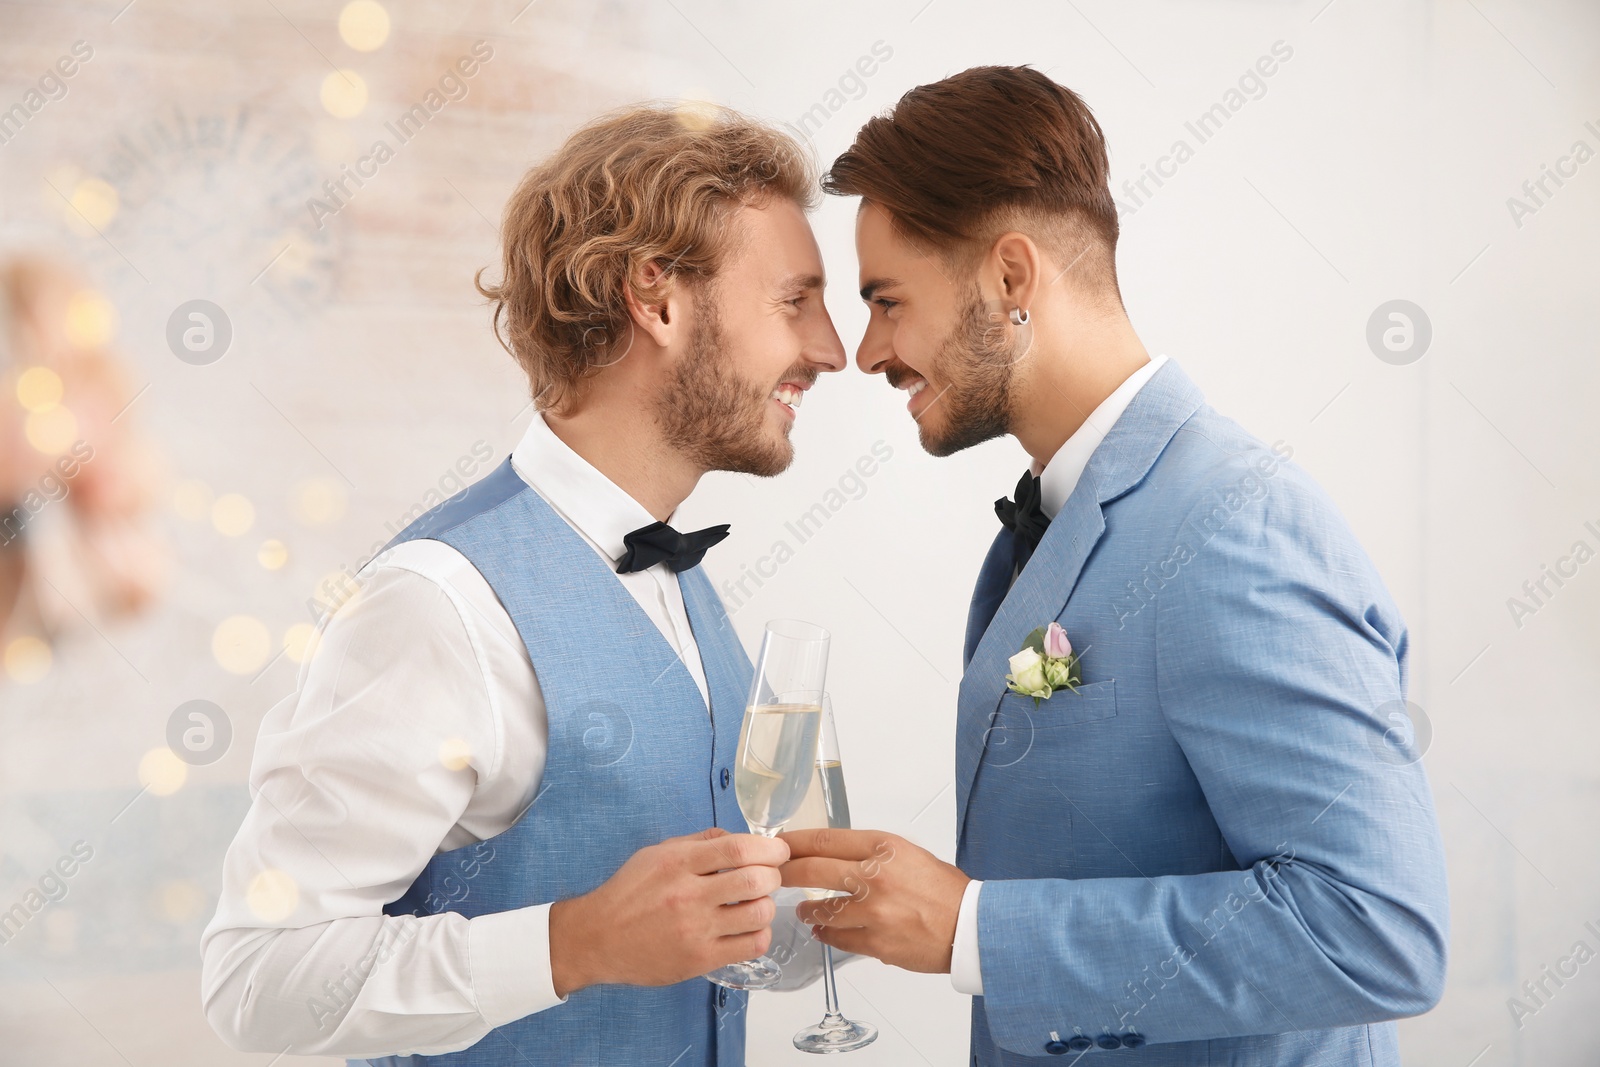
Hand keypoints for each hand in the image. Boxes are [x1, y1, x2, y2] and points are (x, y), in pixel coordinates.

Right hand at [549, 827, 787, 995]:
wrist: (596, 939)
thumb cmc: (628, 893)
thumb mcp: (656, 853)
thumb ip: (698, 842)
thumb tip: (736, 837)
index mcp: (678, 863)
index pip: (738, 849)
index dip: (769, 849)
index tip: (778, 851)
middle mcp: (688, 895)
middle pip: (755, 880)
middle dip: (772, 875)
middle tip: (768, 877)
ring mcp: (695, 930)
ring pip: (758, 914)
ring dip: (766, 905)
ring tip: (755, 904)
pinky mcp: (699, 959)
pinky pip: (750, 946)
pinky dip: (760, 934)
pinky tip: (748, 928)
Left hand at [778, 828, 969, 973]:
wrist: (970, 926)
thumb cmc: (945, 890)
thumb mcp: (909, 854)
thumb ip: (872, 854)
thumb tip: (836, 856)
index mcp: (884, 848)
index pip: (824, 839)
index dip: (795, 842)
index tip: (780, 844)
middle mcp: (874, 876)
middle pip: (811, 870)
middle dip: (786, 872)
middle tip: (774, 875)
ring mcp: (872, 911)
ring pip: (820, 910)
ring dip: (807, 911)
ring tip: (803, 911)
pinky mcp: (875, 942)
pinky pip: (837, 938)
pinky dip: (826, 934)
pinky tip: (823, 931)